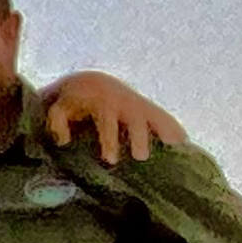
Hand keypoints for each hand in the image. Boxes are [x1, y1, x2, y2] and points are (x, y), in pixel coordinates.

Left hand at [45, 70, 188, 161]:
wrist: (90, 83)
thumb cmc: (71, 102)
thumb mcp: (59, 108)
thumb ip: (56, 122)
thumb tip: (63, 141)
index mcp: (101, 102)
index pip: (107, 122)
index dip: (109, 140)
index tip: (111, 160)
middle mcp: (123, 102)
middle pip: (135, 119)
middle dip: (139, 137)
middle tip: (141, 157)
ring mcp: (138, 104)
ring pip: (155, 116)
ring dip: (166, 131)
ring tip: (177, 148)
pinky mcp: (147, 108)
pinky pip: (163, 117)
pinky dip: (174, 128)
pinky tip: (184, 143)